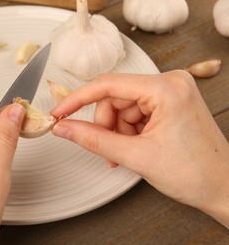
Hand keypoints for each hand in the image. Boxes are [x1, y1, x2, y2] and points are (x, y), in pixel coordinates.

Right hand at [51, 70, 228, 227]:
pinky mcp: (170, 103)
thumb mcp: (135, 156)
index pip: (107, 84)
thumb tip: (66, 128)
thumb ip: (94, 139)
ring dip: (116, 131)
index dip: (78, 99)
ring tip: (124, 154)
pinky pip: (135, 112)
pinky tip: (132, 148)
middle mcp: (170, 83)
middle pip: (115, 97)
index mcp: (166, 88)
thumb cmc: (195, 173)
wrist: (223, 188)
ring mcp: (171, 93)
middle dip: (105, 124)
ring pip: (122, 107)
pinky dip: (127, 131)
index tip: (60, 112)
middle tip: (106, 148)